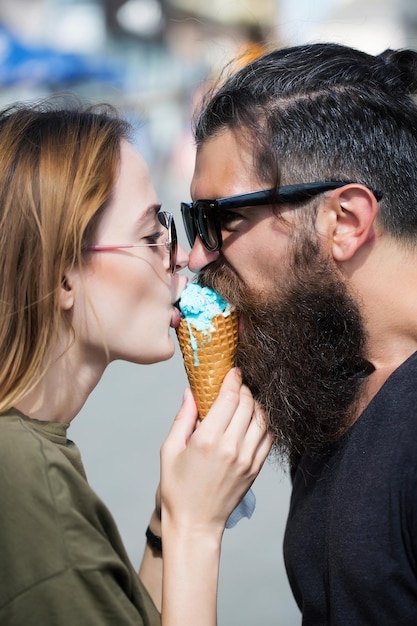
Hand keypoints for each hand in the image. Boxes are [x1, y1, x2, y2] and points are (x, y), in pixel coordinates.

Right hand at [160, 368, 271, 535]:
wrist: (195, 523)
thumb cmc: (177, 488)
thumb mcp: (170, 450)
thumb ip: (182, 418)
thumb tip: (191, 392)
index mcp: (207, 440)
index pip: (229, 398)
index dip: (233, 380)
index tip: (233, 372)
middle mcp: (231, 447)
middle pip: (248, 404)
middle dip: (244, 389)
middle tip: (237, 385)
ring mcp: (247, 459)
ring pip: (262, 419)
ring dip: (256, 404)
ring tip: (246, 400)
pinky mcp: (255, 469)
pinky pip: (268, 438)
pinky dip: (265, 423)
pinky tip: (254, 420)